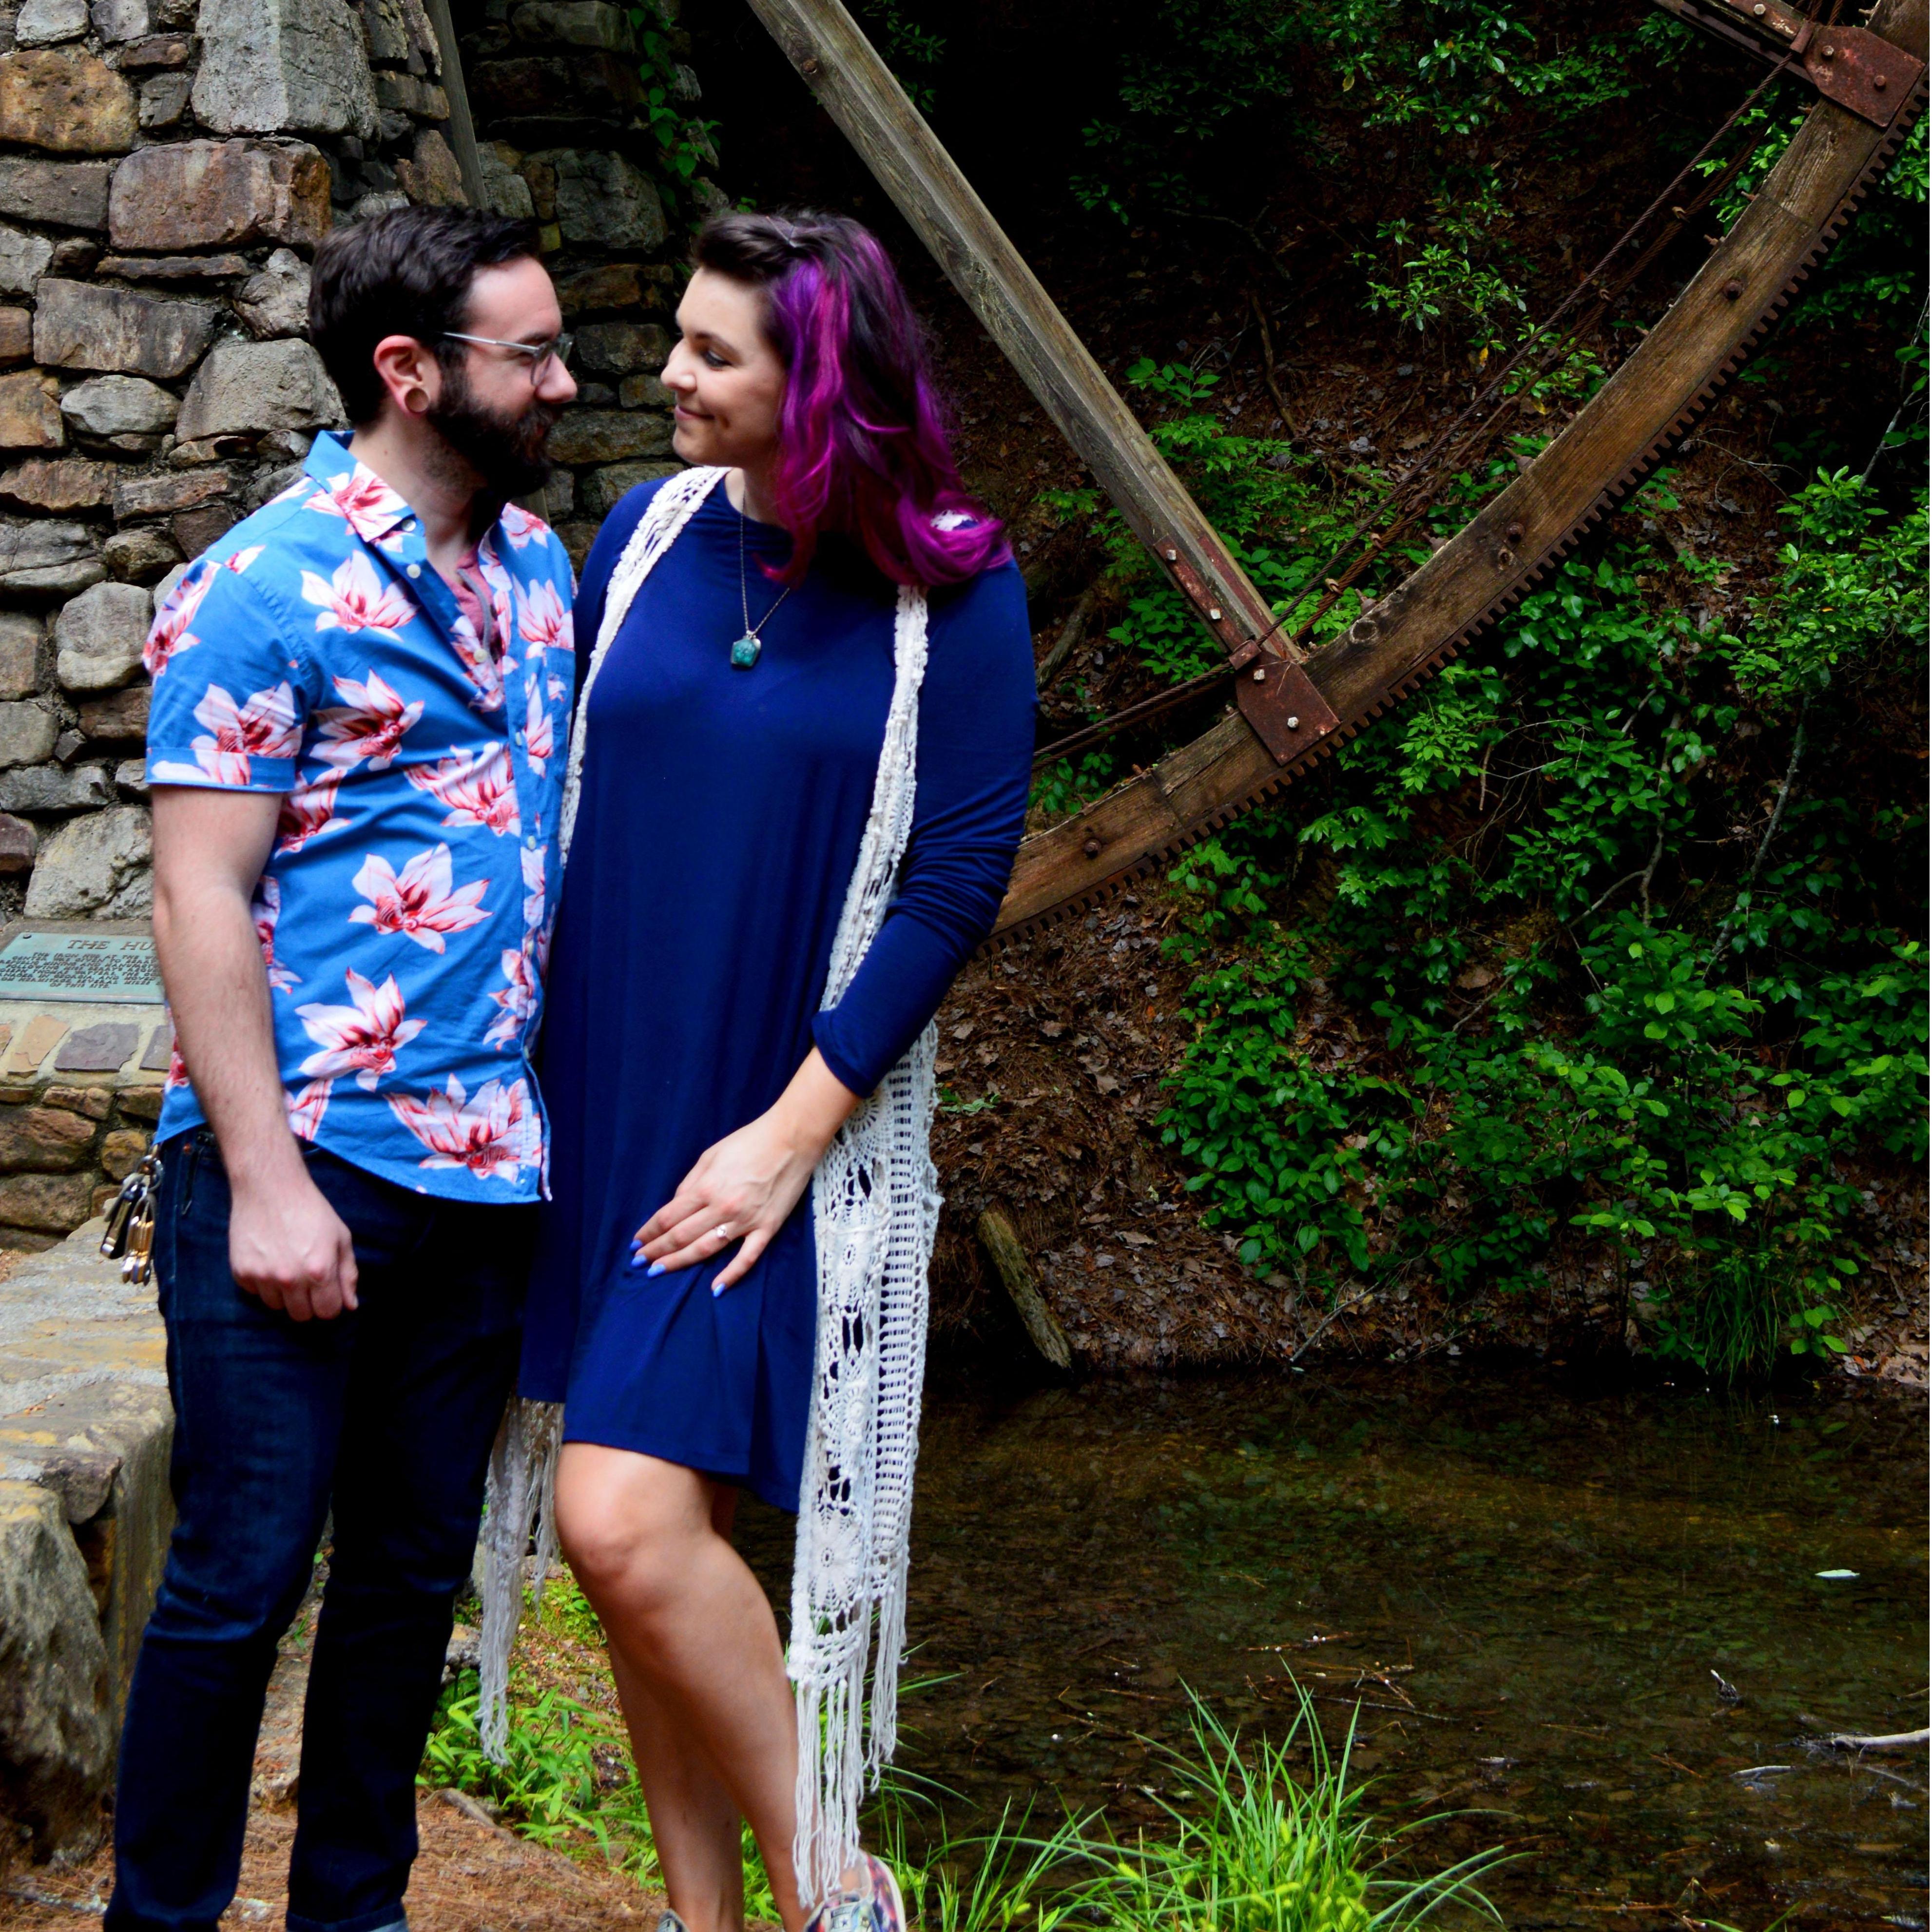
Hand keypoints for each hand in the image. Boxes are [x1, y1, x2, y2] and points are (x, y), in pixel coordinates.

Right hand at [229, 1168, 358, 1321]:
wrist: (270, 1188)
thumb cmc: (312, 1211)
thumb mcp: (341, 1238)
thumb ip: (348, 1274)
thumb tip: (350, 1306)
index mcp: (319, 1271)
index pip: (327, 1312)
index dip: (330, 1304)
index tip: (326, 1291)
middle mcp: (290, 1279)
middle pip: (301, 1315)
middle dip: (308, 1302)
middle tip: (307, 1279)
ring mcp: (262, 1277)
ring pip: (277, 1307)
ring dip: (284, 1293)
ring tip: (287, 1265)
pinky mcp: (241, 1272)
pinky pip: (255, 1293)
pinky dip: (263, 1282)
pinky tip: (269, 1258)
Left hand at [633, 1111, 819, 1292]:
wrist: (792, 1139)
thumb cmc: (749, 1142)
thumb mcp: (710, 1155)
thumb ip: (690, 1183)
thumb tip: (675, 1206)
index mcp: (706, 1187)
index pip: (668, 1217)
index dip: (649, 1232)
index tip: (636, 1243)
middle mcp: (722, 1207)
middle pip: (681, 1236)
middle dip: (656, 1250)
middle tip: (639, 1263)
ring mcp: (745, 1220)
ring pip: (706, 1249)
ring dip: (679, 1262)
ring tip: (658, 1272)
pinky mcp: (767, 1228)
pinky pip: (747, 1257)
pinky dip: (731, 1275)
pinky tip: (715, 1288)